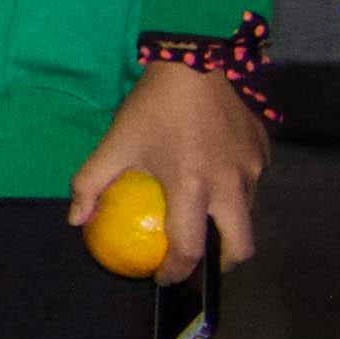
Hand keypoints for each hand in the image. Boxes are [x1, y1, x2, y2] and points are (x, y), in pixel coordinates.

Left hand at [67, 59, 266, 283]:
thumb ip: (90, 183)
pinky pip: (253, 185)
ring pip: (249, 215)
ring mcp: (252, 169)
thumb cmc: (152, 105)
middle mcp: (230, 184)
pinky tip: (213, 183)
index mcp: (192, 186)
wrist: (197, 59)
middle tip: (199, 263)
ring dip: (229, 227)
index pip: (190, 248)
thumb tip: (76, 221)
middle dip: (222, 265)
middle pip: (241, 246)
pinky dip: (236, 194)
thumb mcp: (115, 143)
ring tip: (203, 224)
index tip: (163, 278)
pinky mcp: (263, 152)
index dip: (176, 271)